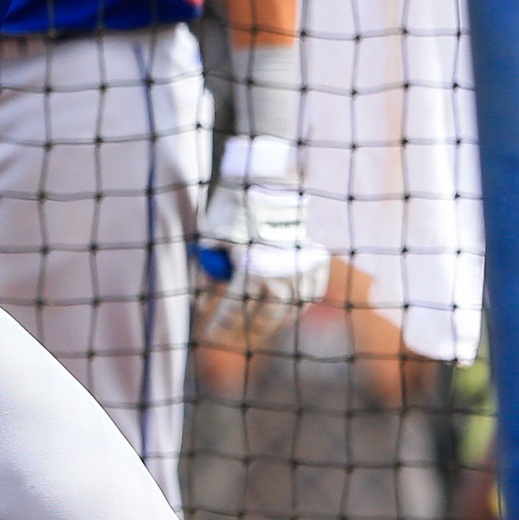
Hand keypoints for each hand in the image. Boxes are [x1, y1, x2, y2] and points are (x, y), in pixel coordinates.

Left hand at [196, 137, 330, 341]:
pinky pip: (311, 293)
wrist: (265, 184)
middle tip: (234, 333)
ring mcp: (302, 266)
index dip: (220, 325)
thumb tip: (202, 304)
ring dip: (274, 319)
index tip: (207, 335)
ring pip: (292, 307)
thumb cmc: (231, 211)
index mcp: (250, 267)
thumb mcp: (209, 240)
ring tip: (259, 324)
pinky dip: (299, 303)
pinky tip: (285, 307)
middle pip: (267, 314)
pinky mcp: (316, 260)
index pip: (236, 309)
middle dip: (248, 327)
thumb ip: (206, 273)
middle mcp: (280, 270)